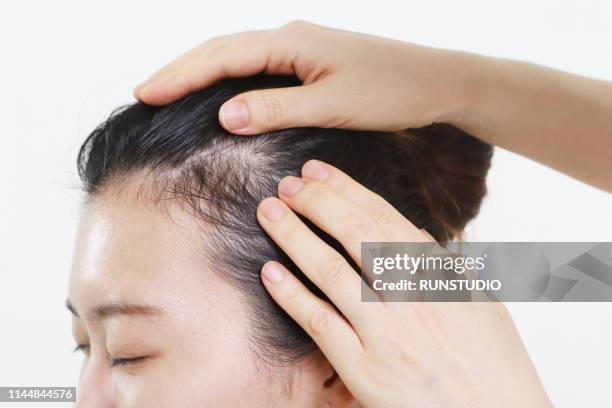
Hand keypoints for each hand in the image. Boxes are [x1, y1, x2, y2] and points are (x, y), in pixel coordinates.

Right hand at [133, 20, 474, 134]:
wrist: (434, 81)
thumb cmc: (391, 91)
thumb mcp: (333, 105)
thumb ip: (278, 108)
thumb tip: (223, 115)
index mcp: (291, 43)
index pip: (222, 57)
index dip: (180, 75)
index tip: (145, 94)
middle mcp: (290, 38)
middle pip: (221, 50)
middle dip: (180, 70)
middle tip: (144, 92)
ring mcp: (300, 48)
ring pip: (237, 56)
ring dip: (201, 72)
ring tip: (168, 91)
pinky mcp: (309, 62)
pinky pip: (257, 67)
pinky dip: (229, 78)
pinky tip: (219, 94)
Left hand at [255, 159, 552, 407]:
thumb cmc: (495, 365)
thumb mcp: (483, 303)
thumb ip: (445, 265)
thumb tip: (414, 232)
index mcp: (441, 276)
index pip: (384, 218)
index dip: (346, 190)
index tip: (318, 172)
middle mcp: (412, 299)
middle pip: (355, 235)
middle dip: (317, 203)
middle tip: (286, 184)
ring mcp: (386, 335)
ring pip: (331, 273)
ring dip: (295, 237)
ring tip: (269, 212)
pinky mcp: (365, 372)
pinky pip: (321, 325)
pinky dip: (292, 296)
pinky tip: (270, 272)